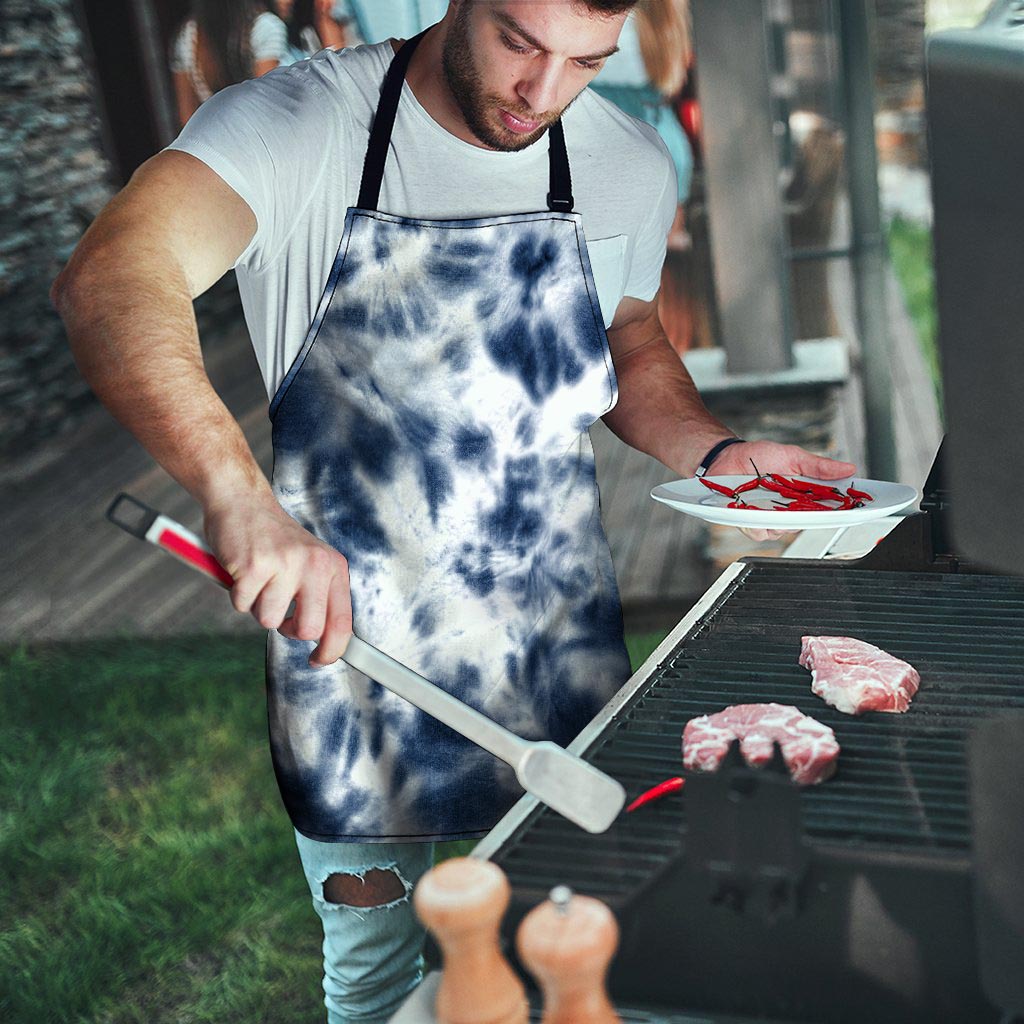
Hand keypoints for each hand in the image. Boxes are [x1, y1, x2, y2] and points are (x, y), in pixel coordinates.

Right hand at [203, 494, 352, 666]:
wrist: (243, 501)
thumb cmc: (274, 540)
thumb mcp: (310, 562)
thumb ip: (320, 596)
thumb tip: (325, 642)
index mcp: (333, 566)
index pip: (342, 621)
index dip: (332, 650)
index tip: (319, 660)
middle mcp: (315, 564)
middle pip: (308, 629)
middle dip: (289, 629)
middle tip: (279, 611)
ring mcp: (285, 564)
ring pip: (269, 620)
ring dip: (258, 606)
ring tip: (259, 579)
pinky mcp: (254, 565)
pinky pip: (242, 605)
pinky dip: (238, 594)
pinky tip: (242, 571)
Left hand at [707, 440, 856, 542]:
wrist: (727, 458)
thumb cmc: (759, 457)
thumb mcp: (793, 456)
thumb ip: (819, 466)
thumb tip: (848, 468)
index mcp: (804, 495)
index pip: (829, 508)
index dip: (843, 511)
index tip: (856, 509)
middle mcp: (790, 510)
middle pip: (808, 523)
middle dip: (810, 515)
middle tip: (804, 502)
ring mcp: (771, 518)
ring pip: (784, 531)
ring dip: (780, 518)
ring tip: (770, 499)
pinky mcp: (751, 523)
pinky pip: (760, 532)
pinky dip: (757, 522)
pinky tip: (752, 508)